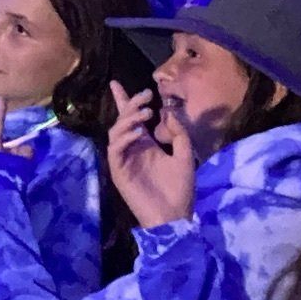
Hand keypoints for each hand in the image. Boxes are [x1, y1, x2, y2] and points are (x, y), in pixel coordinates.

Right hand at [107, 81, 195, 229]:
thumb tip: (167, 113)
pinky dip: (123, 137)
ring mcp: (124, 159)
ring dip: (128, 119)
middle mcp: (132, 149)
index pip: (132, 119)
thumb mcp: (185, 156)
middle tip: (146, 96)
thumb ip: (178, 134)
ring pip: (116, 132)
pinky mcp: (118, 171)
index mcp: (145, 145)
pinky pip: (115, 149)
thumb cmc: (180, 189)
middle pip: (123, 121)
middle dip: (131, 104)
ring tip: (144, 114)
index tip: (117, 84)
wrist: (174, 216)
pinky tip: (137, 132)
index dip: (124, 101)